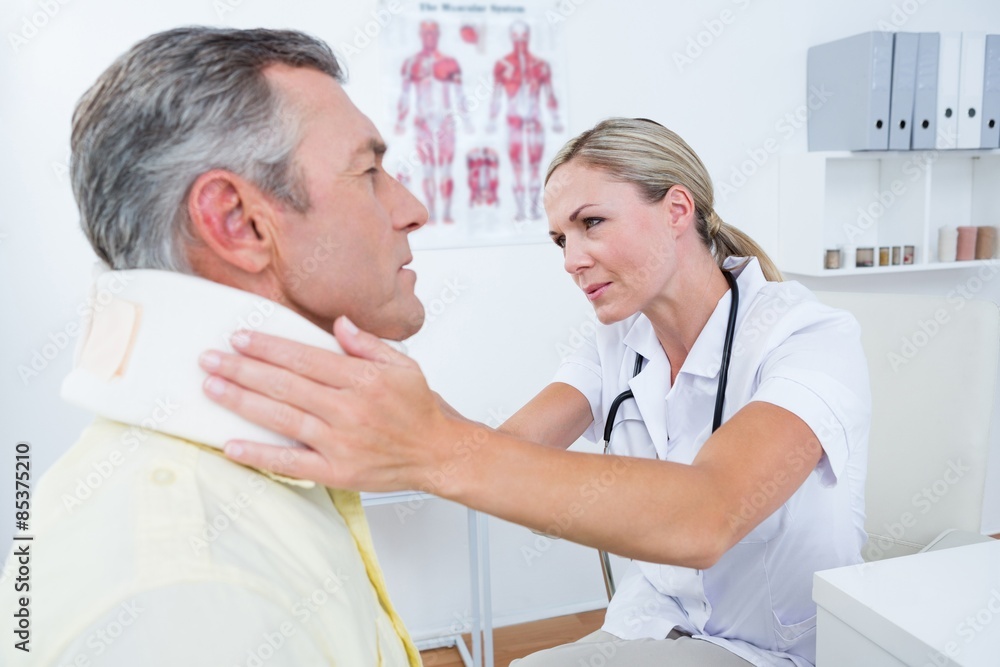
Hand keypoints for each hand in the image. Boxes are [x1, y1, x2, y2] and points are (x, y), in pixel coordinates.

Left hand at [199, 317, 457, 490]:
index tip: (240, 338)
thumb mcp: (402, 364)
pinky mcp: (337, 472)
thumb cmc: (419, 410)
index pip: (305, 358)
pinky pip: (291, 463)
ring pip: (282, 418)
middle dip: (242, 369)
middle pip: (285, 385)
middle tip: (210, 359)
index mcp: (363, 379)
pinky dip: (260, 455)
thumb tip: (339, 324)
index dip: (268, 347)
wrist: (439, 453)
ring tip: (212, 388)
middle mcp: (349, 409)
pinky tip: (232, 445)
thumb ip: (367, 344)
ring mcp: (340, 442)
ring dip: (243, 402)